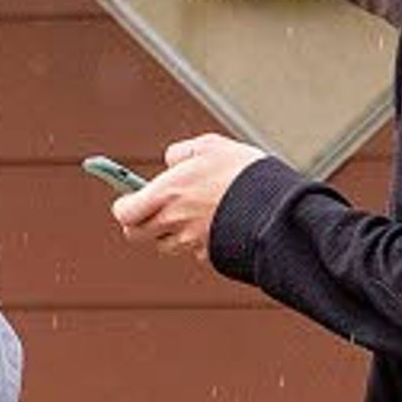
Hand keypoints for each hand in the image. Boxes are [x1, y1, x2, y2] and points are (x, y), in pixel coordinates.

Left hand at [110, 134, 268, 258]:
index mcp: (167, 193)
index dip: (125, 206)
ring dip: (170, 231)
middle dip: (140, 223)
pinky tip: (216, 222)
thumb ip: (182, 152)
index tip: (128, 199)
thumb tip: (170, 162)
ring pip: (165, 244)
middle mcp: (173, 222)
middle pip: (137, 234)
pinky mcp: (210, 255)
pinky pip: (193, 250)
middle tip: (153, 209)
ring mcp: (191, 242)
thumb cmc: (244, 173)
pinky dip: (197, 240)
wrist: (277, 208)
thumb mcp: (210, 146)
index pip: (126, 212)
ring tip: (191, 212)